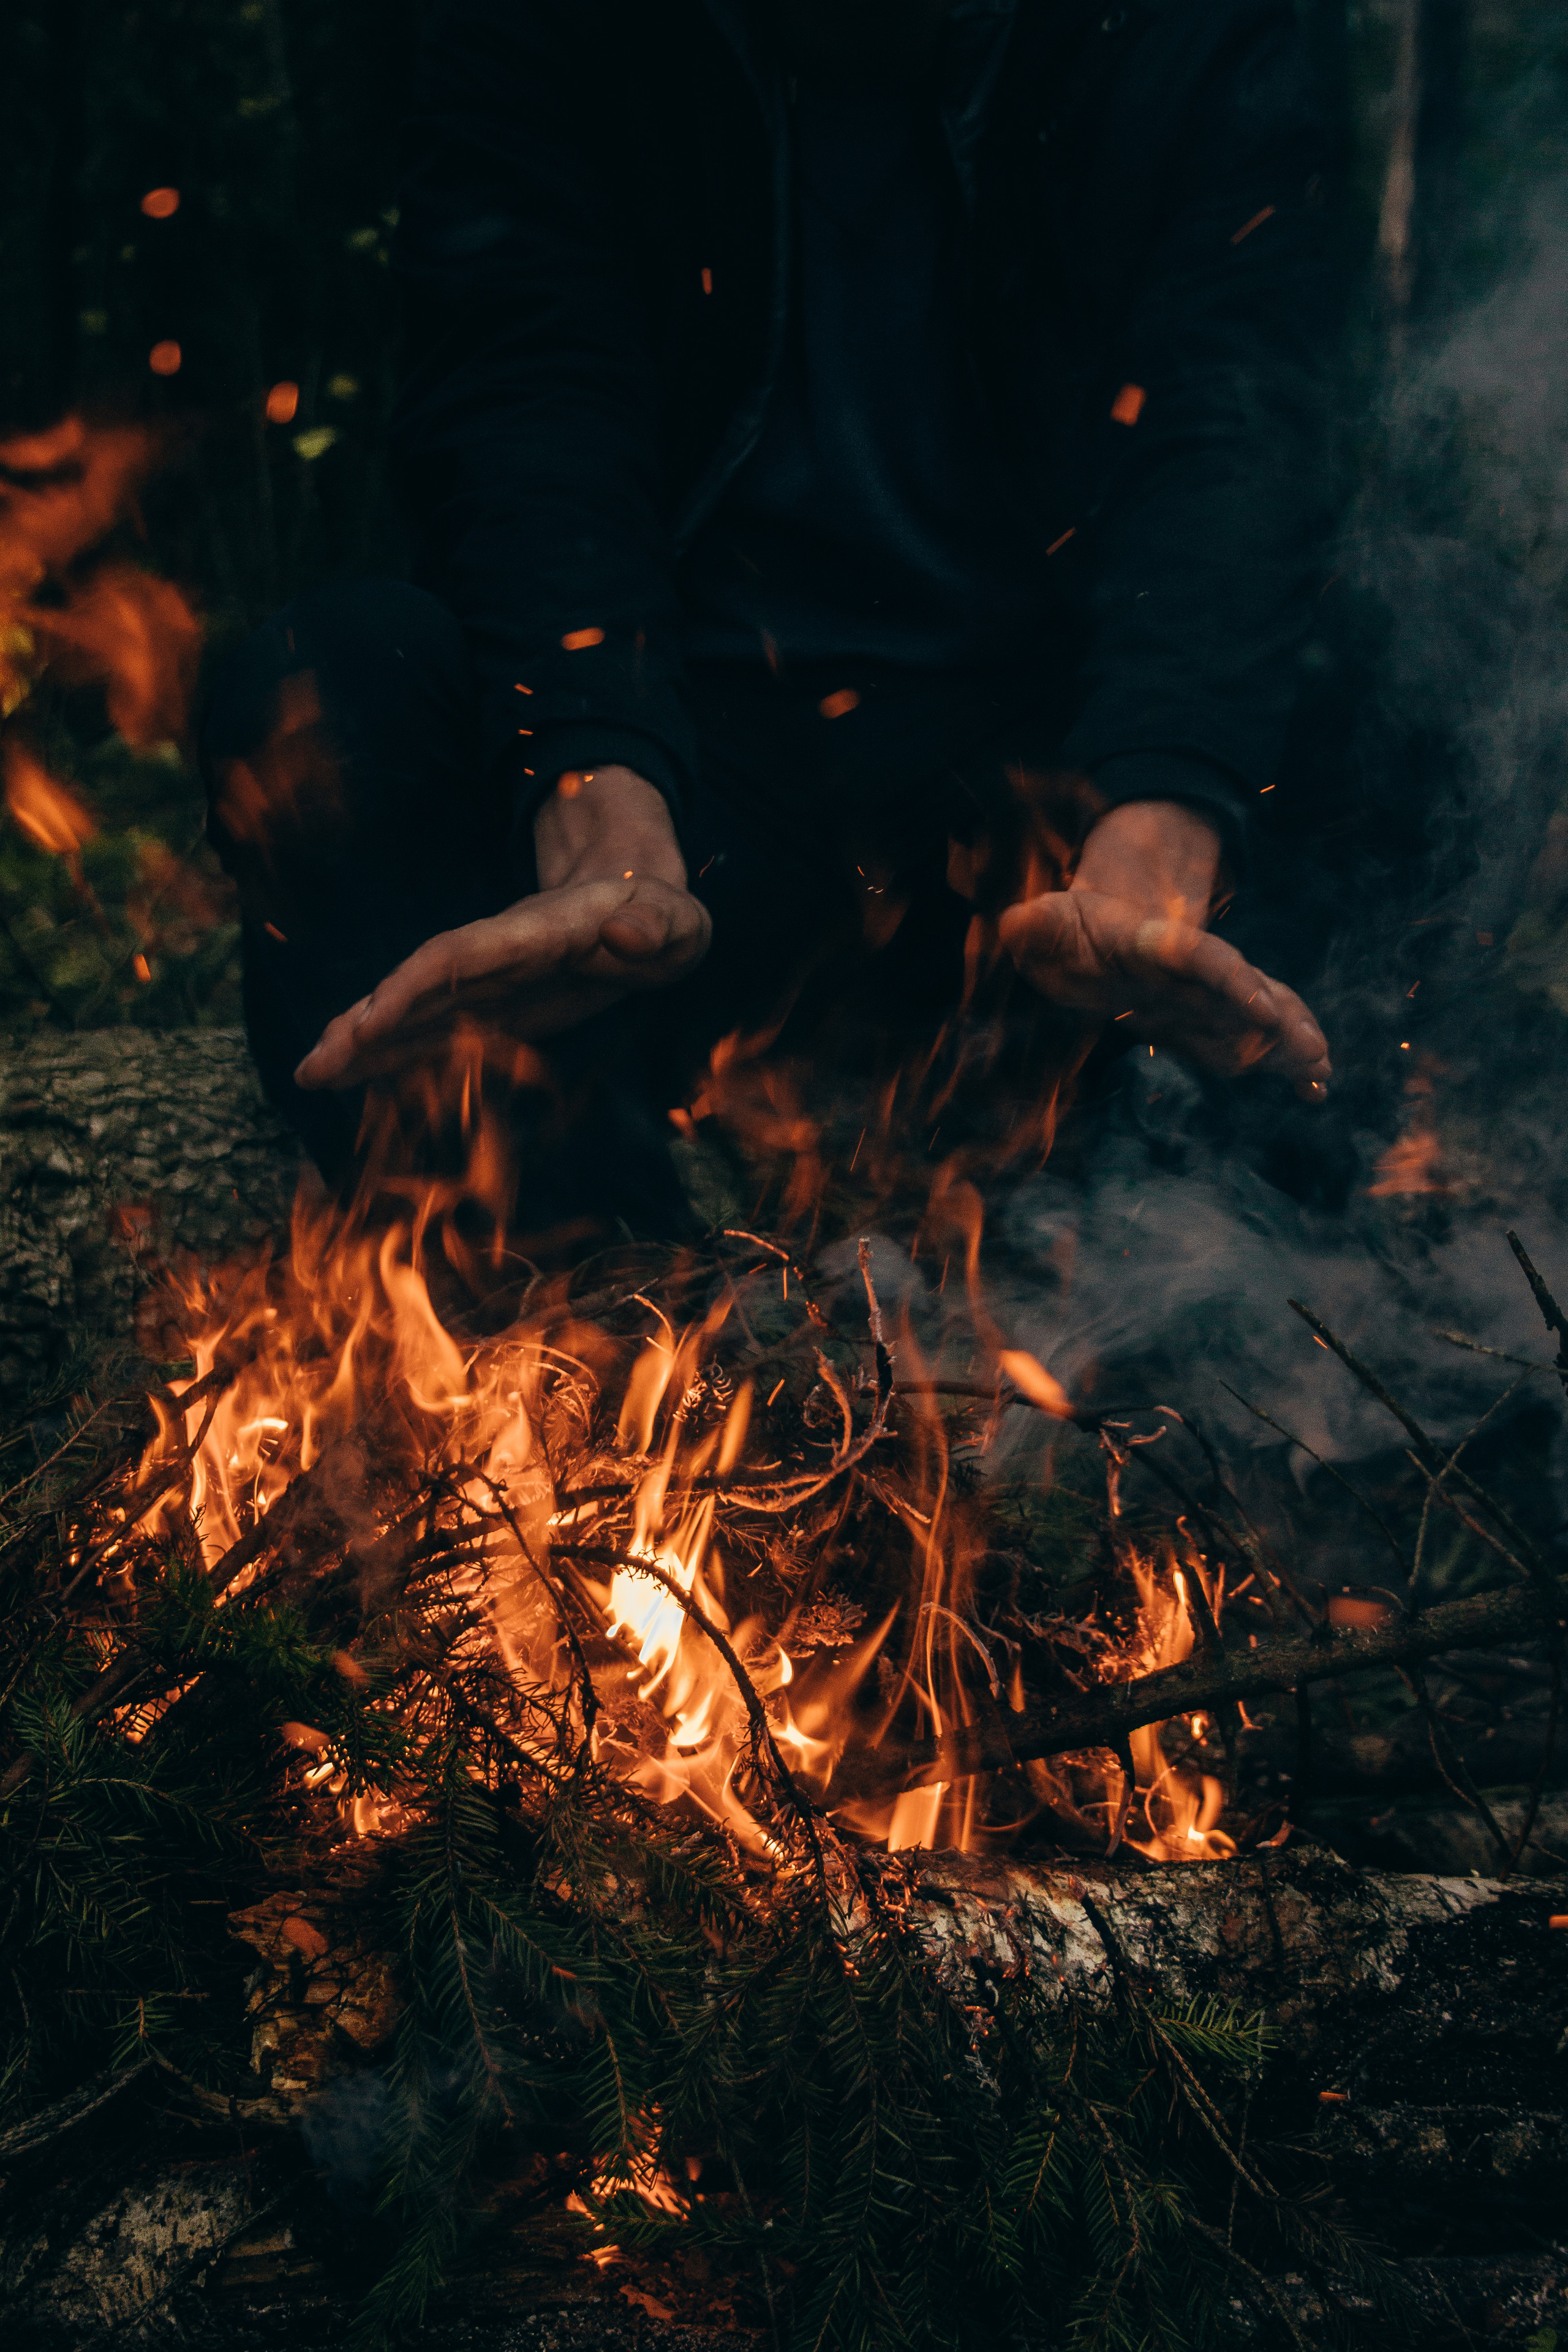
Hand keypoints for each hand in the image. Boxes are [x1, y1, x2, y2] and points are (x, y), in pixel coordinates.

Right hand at [295, 765, 710, 1089]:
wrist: (639, 899)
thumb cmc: (662, 914)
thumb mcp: (679, 920)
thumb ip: (660, 929)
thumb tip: (628, 937)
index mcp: (535, 934)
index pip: (461, 956)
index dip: (414, 987)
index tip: (369, 1019)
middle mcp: (498, 957)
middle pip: (418, 986)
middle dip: (363, 1024)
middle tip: (310, 1067)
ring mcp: (490, 983)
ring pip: (416, 1011)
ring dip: (363, 1043)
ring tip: (309, 1075)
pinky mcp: (493, 1008)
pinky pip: (435, 1031)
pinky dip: (394, 1053)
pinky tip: (354, 1077)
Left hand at [997, 799, 1330, 1101]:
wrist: (1099, 931)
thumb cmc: (1070, 931)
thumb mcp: (1045, 923)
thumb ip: (1035, 927)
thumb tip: (1015, 923)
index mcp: (1151, 943)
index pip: (1197, 957)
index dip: (1229, 979)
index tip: (1263, 1007)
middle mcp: (1190, 970)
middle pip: (1243, 991)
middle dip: (1281, 1021)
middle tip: (1316, 1051)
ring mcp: (1205, 996)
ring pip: (1258, 1016)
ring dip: (1292, 1043)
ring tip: (1323, 1073)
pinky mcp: (1211, 1022)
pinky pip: (1255, 1039)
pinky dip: (1286, 1061)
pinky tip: (1316, 1089)